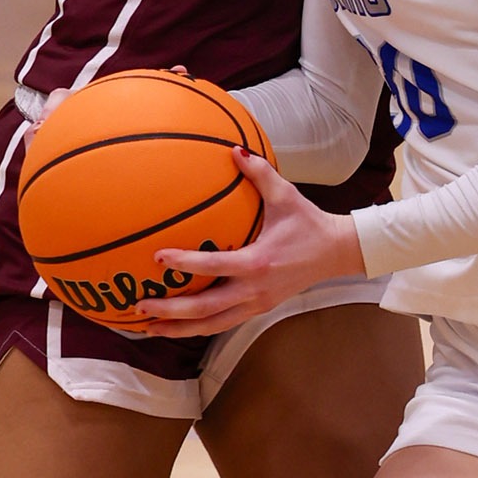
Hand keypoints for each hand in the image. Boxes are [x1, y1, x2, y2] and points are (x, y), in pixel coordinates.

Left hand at [137, 149, 364, 336]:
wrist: (337, 253)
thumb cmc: (309, 223)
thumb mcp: (286, 196)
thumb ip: (259, 173)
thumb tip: (234, 149)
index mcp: (257, 262)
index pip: (213, 266)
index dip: (184, 263)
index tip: (158, 257)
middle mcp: (254, 289)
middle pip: (205, 309)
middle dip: (171, 311)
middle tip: (140, 304)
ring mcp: (256, 304)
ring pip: (211, 325)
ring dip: (179, 328)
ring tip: (148, 327)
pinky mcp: (258, 309)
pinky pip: (222, 323)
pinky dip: (197, 327)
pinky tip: (176, 325)